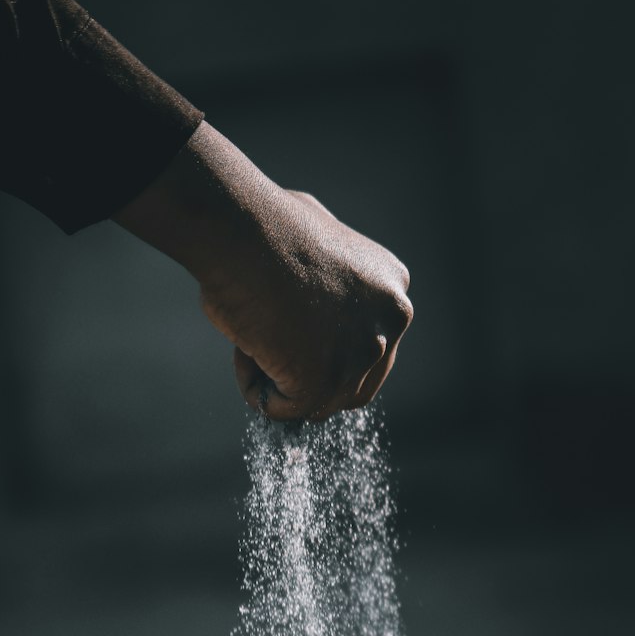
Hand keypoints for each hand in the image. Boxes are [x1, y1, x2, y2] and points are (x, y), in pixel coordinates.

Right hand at [114, 123, 411, 421]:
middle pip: (353, 387)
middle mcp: (391, 321)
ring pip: (319, 402)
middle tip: (269, 343)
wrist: (241, 229)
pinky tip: (245, 349)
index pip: (370, 350)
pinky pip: (285, 410)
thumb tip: (312, 308)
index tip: (289, 329)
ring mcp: (361, 354)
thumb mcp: (320, 242)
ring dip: (280, 382)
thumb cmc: (264, 225)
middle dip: (309, 376)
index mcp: (393, 287)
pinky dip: (258, 392)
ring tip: (254, 337)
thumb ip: (332, 281)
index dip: (325, 351)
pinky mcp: (323, 381)